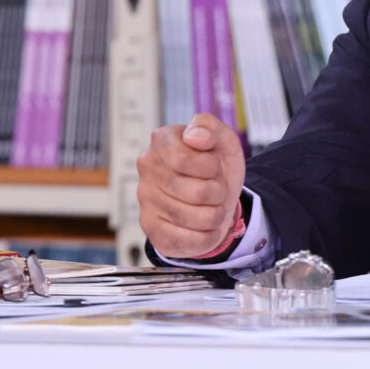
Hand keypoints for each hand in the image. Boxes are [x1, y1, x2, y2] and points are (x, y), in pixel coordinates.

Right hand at [137, 113, 245, 259]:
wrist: (217, 195)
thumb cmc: (216, 164)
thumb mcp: (223, 139)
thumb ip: (210, 127)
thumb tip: (193, 135)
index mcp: (161, 142)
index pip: (182, 160)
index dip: (209, 166)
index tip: (213, 164)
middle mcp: (147, 172)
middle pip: (196, 193)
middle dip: (218, 191)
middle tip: (216, 186)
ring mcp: (146, 203)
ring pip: (196, 218)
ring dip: (216, 213)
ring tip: (210, 204)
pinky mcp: (152, 232)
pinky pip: (189, 241)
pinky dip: (208, 234)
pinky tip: (204, 224)